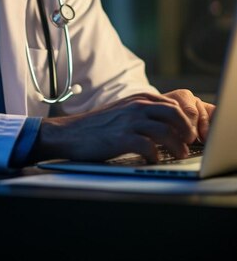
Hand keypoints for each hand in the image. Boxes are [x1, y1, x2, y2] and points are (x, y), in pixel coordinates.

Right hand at [32, 90, 215, 163]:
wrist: (70, 133)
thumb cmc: (99, 125)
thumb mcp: (124, 110)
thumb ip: (144, 111)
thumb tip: (169, 123)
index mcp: (139, 99)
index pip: (173, 104)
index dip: (185, 119)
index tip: (188, 133)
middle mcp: (137, 106)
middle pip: (175, 113)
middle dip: (186, 129)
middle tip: (189, 142)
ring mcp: (129, 122)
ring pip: (166, 131)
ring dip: (177, 146)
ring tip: (179, 155)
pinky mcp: (122, 138)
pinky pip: (149, 148)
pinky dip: (156, 156)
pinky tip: (153, 161)